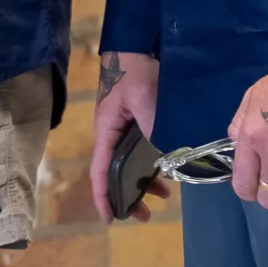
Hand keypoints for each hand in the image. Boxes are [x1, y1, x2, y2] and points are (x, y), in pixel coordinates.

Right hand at [90, 50, 165, 224]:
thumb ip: (151, 123)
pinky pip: (140, 153)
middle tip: (144, 216)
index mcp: (106, 131)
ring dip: (143, 182)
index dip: (103, 196)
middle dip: (127, 196)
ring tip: (162, 197)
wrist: (134, 48)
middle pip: (114, 174)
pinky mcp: (136, 125)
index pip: (99, 171)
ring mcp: (123, 131)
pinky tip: (167, 174)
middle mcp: (111, 136)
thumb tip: (163, 150)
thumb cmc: (133, 71)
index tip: (110, 218)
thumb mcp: (142, 97)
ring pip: (129, 166)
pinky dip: (151, 165)